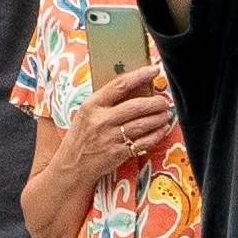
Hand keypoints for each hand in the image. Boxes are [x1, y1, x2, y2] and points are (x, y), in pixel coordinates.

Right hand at [68, 59, 179, 186]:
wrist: (71, 166)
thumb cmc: (81, 136)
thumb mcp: (86, 113)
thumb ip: (106, 101)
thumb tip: (135, 86)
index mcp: (92, 105)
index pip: (120, 85)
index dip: (140, 75)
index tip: (154, 70)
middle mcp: (101, 120)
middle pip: (136, 106)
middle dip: (155, 102)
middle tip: (164, 101)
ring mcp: (110, 138)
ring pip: (143, 124)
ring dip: (159, 118)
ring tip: (166, 114)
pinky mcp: (117, 153)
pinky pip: (143, 142)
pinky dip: (156, 135)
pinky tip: (161, 130)